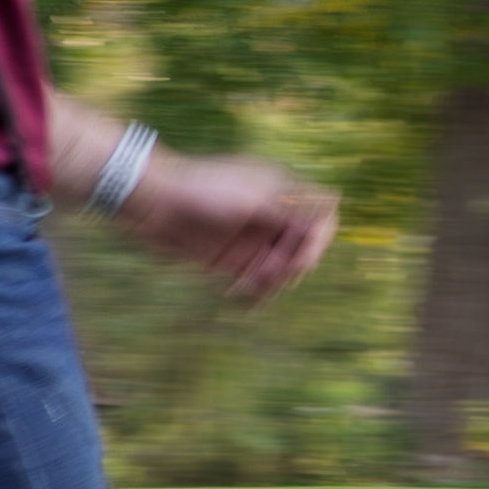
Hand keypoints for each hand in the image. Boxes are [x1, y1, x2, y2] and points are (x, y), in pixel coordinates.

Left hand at [116, 152, 338, 302]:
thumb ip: (292, 209)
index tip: (301, 254)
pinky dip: (254, 293)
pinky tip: (239, 296)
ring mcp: (251, 239)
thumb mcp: (252, 199)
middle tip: (267, 272)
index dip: (319, 237)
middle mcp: (270, 216)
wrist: (152, 202)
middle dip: (292, 264)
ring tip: (249, 286)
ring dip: (273, 282)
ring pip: (281, 269)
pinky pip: (255, 282)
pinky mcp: (230, 260)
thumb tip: (335, 208)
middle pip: (304, 248)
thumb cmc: (202, 191)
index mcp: (281, 192)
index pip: (322, 215)